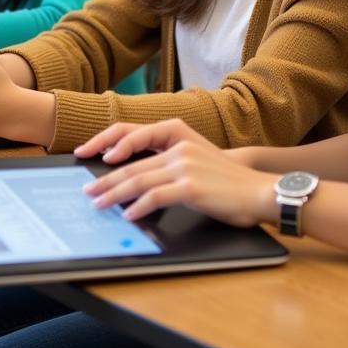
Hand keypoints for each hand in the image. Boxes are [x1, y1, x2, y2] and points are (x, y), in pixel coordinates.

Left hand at [81, 120, 279, 227]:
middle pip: (131, 162)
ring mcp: (185, 165)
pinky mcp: (191, 187)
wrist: (260, 190)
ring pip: (138, 179)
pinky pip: (155, 197)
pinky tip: (129, 216)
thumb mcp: (197, 158)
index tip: (87, 153)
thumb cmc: (228, 180)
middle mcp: (179, 146)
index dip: (106, 141)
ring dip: (114, 194)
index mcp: (178, 133)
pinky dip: (138, 207)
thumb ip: (169, 160)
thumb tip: (137, 177)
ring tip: (99, 204)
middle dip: (105, 178)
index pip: (132, 132)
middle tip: (88, 191)